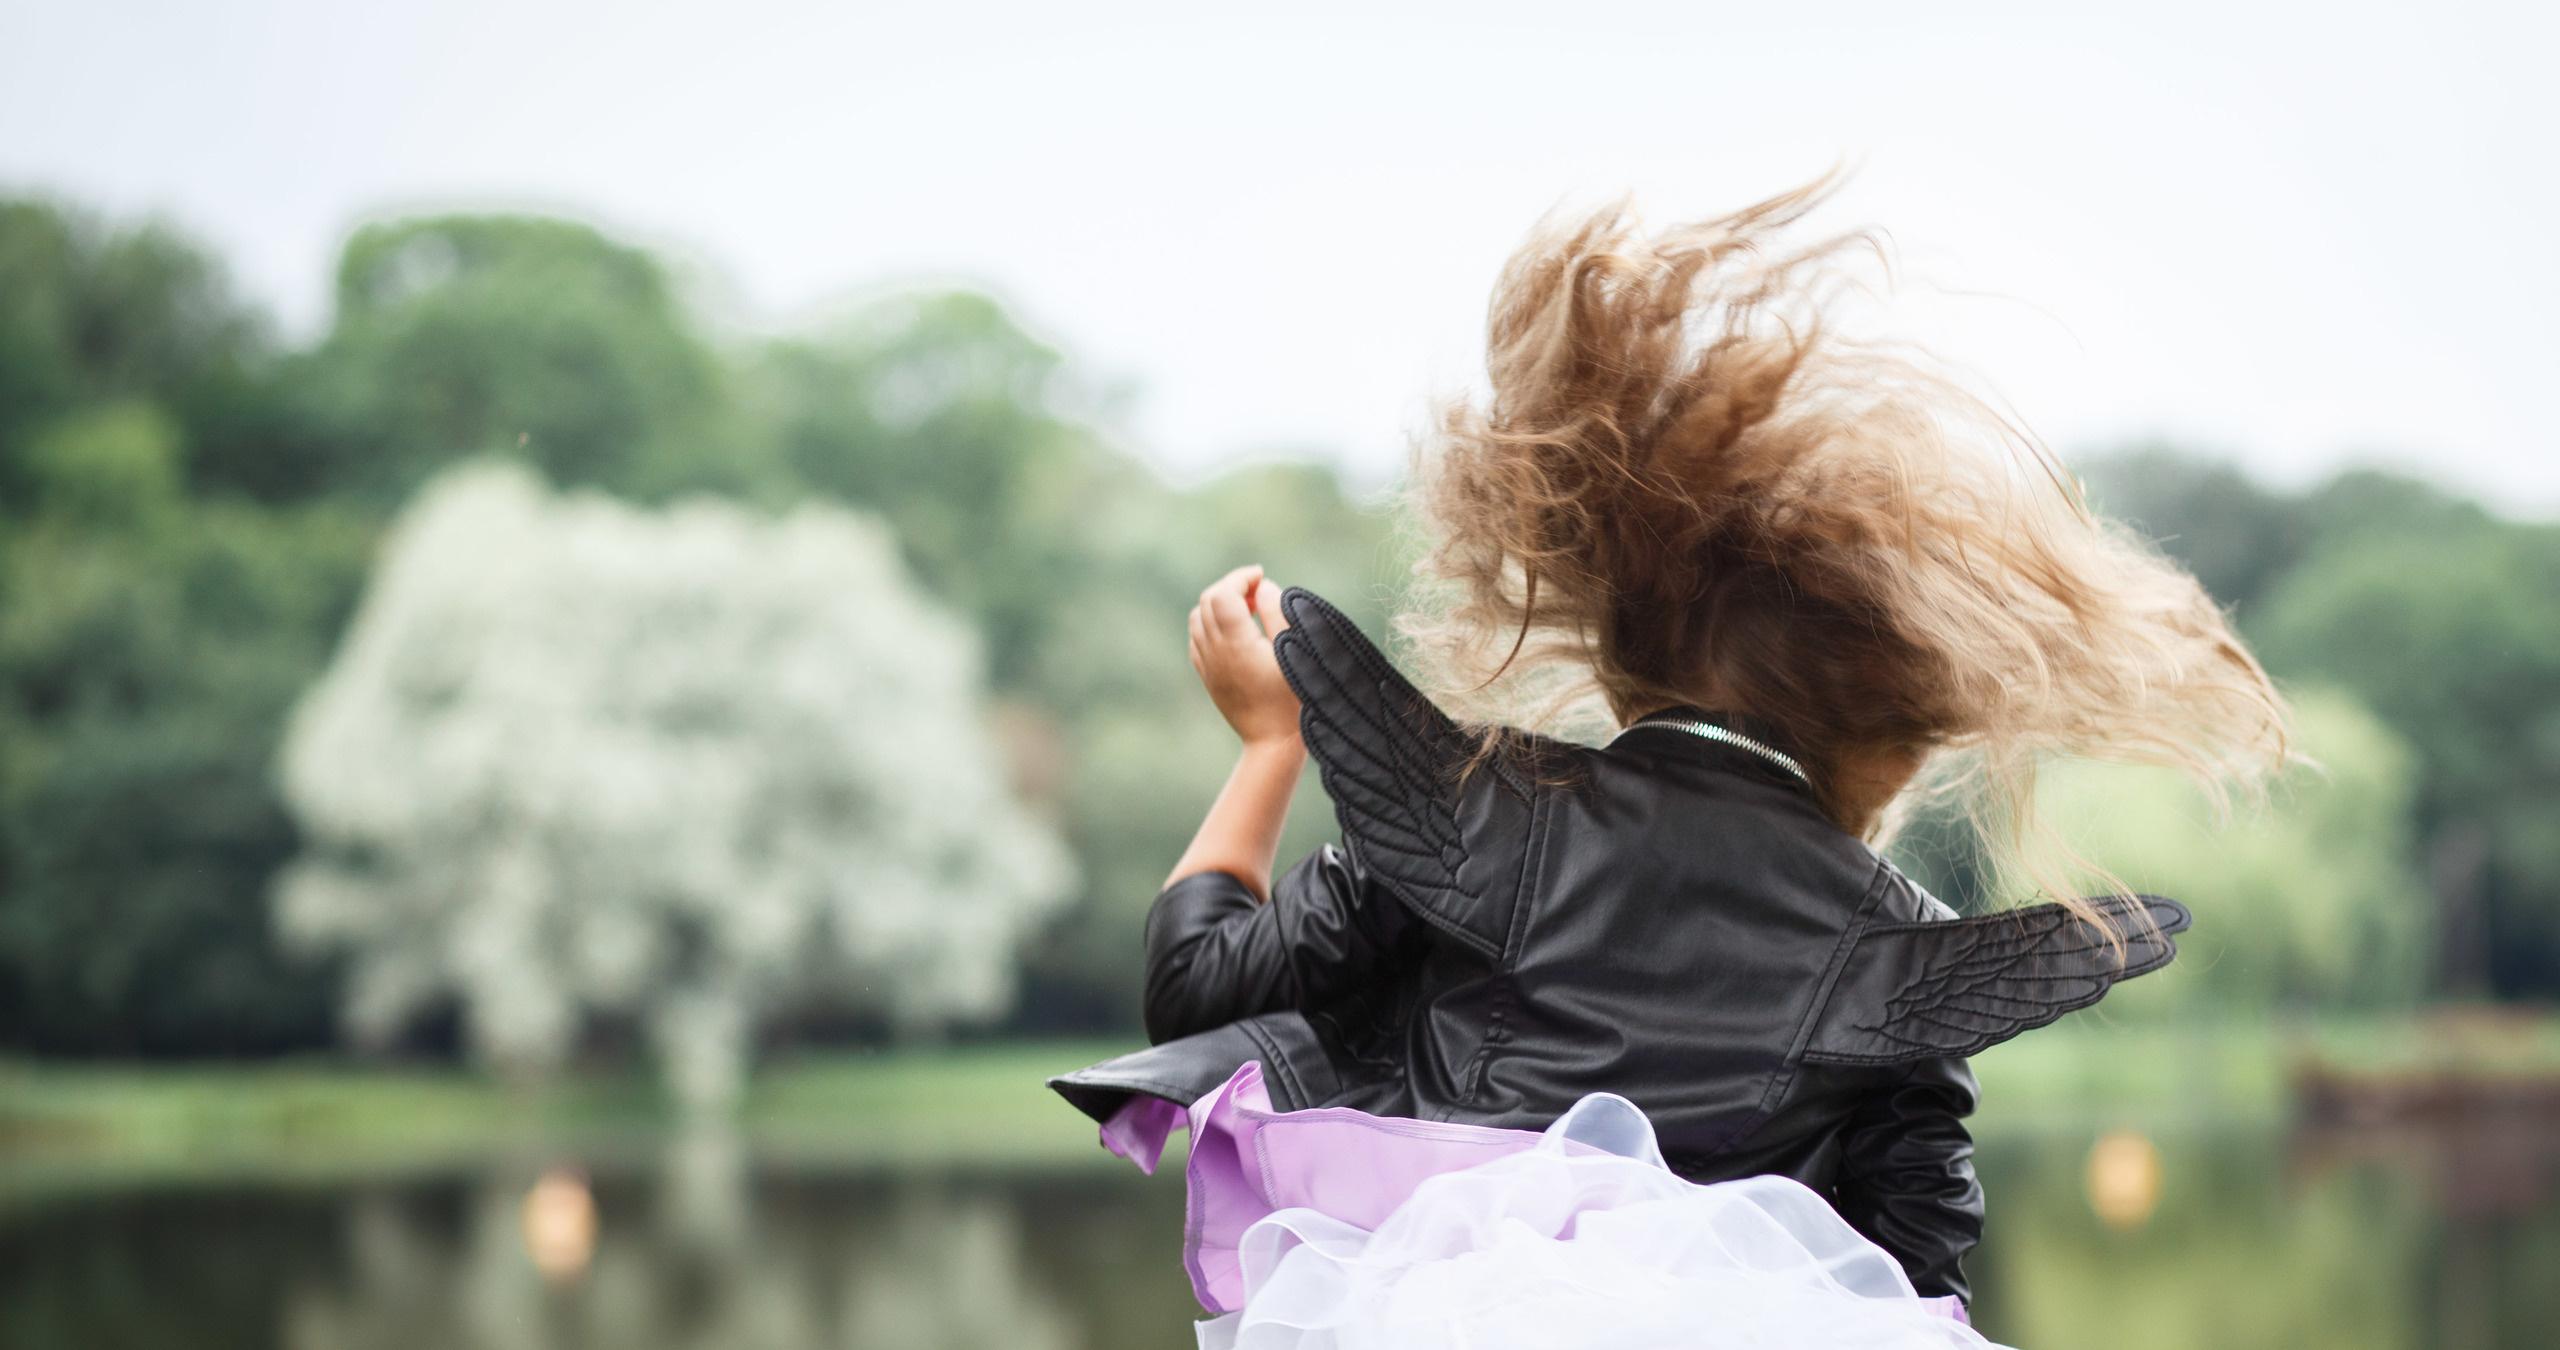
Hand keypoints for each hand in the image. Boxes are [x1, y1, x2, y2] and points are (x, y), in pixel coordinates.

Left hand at [1188, 565, 1300, 746]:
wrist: (1273, 743)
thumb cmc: (1294, 699)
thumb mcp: (1295, 650)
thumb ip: (1277, 611)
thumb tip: (1262, 587)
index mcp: (1237, 644)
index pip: (1222, 594)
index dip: (1240, 578)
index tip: (1262, 577)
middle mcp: (1215, 652)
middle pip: (1207, 601)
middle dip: (1230, 587)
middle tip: (1259, 593)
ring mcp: (1207, 666)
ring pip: (1198, 618)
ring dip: (1219, 604)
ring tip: (1249, 610)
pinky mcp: (1207, 677)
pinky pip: (1197, 638)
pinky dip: (1211, 624)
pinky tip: (1235, 631)